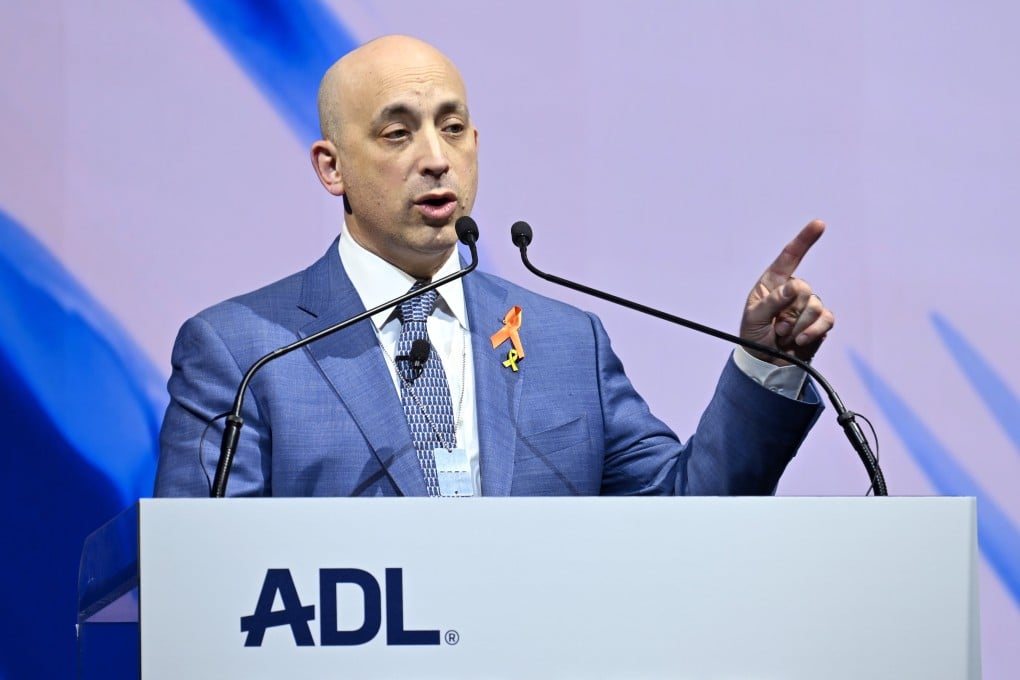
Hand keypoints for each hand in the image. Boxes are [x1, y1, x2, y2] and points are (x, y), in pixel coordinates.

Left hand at [739, 220, 833, 364]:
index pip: (789, 257)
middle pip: (804, 289)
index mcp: (772, 283)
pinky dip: (812, 332)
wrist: (765, 362)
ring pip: (815, 306)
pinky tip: (800, 341)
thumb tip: (795, 287)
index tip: (819, 224)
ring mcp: (808, 305)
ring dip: (797, 326)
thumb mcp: (754, 317)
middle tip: (775, 328)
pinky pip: (826, 320)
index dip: (804, 240)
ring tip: (783, 336)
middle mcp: (792, 290)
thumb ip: (773, 301)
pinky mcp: (820, 322)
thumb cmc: (753, 335)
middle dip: (788, 313)